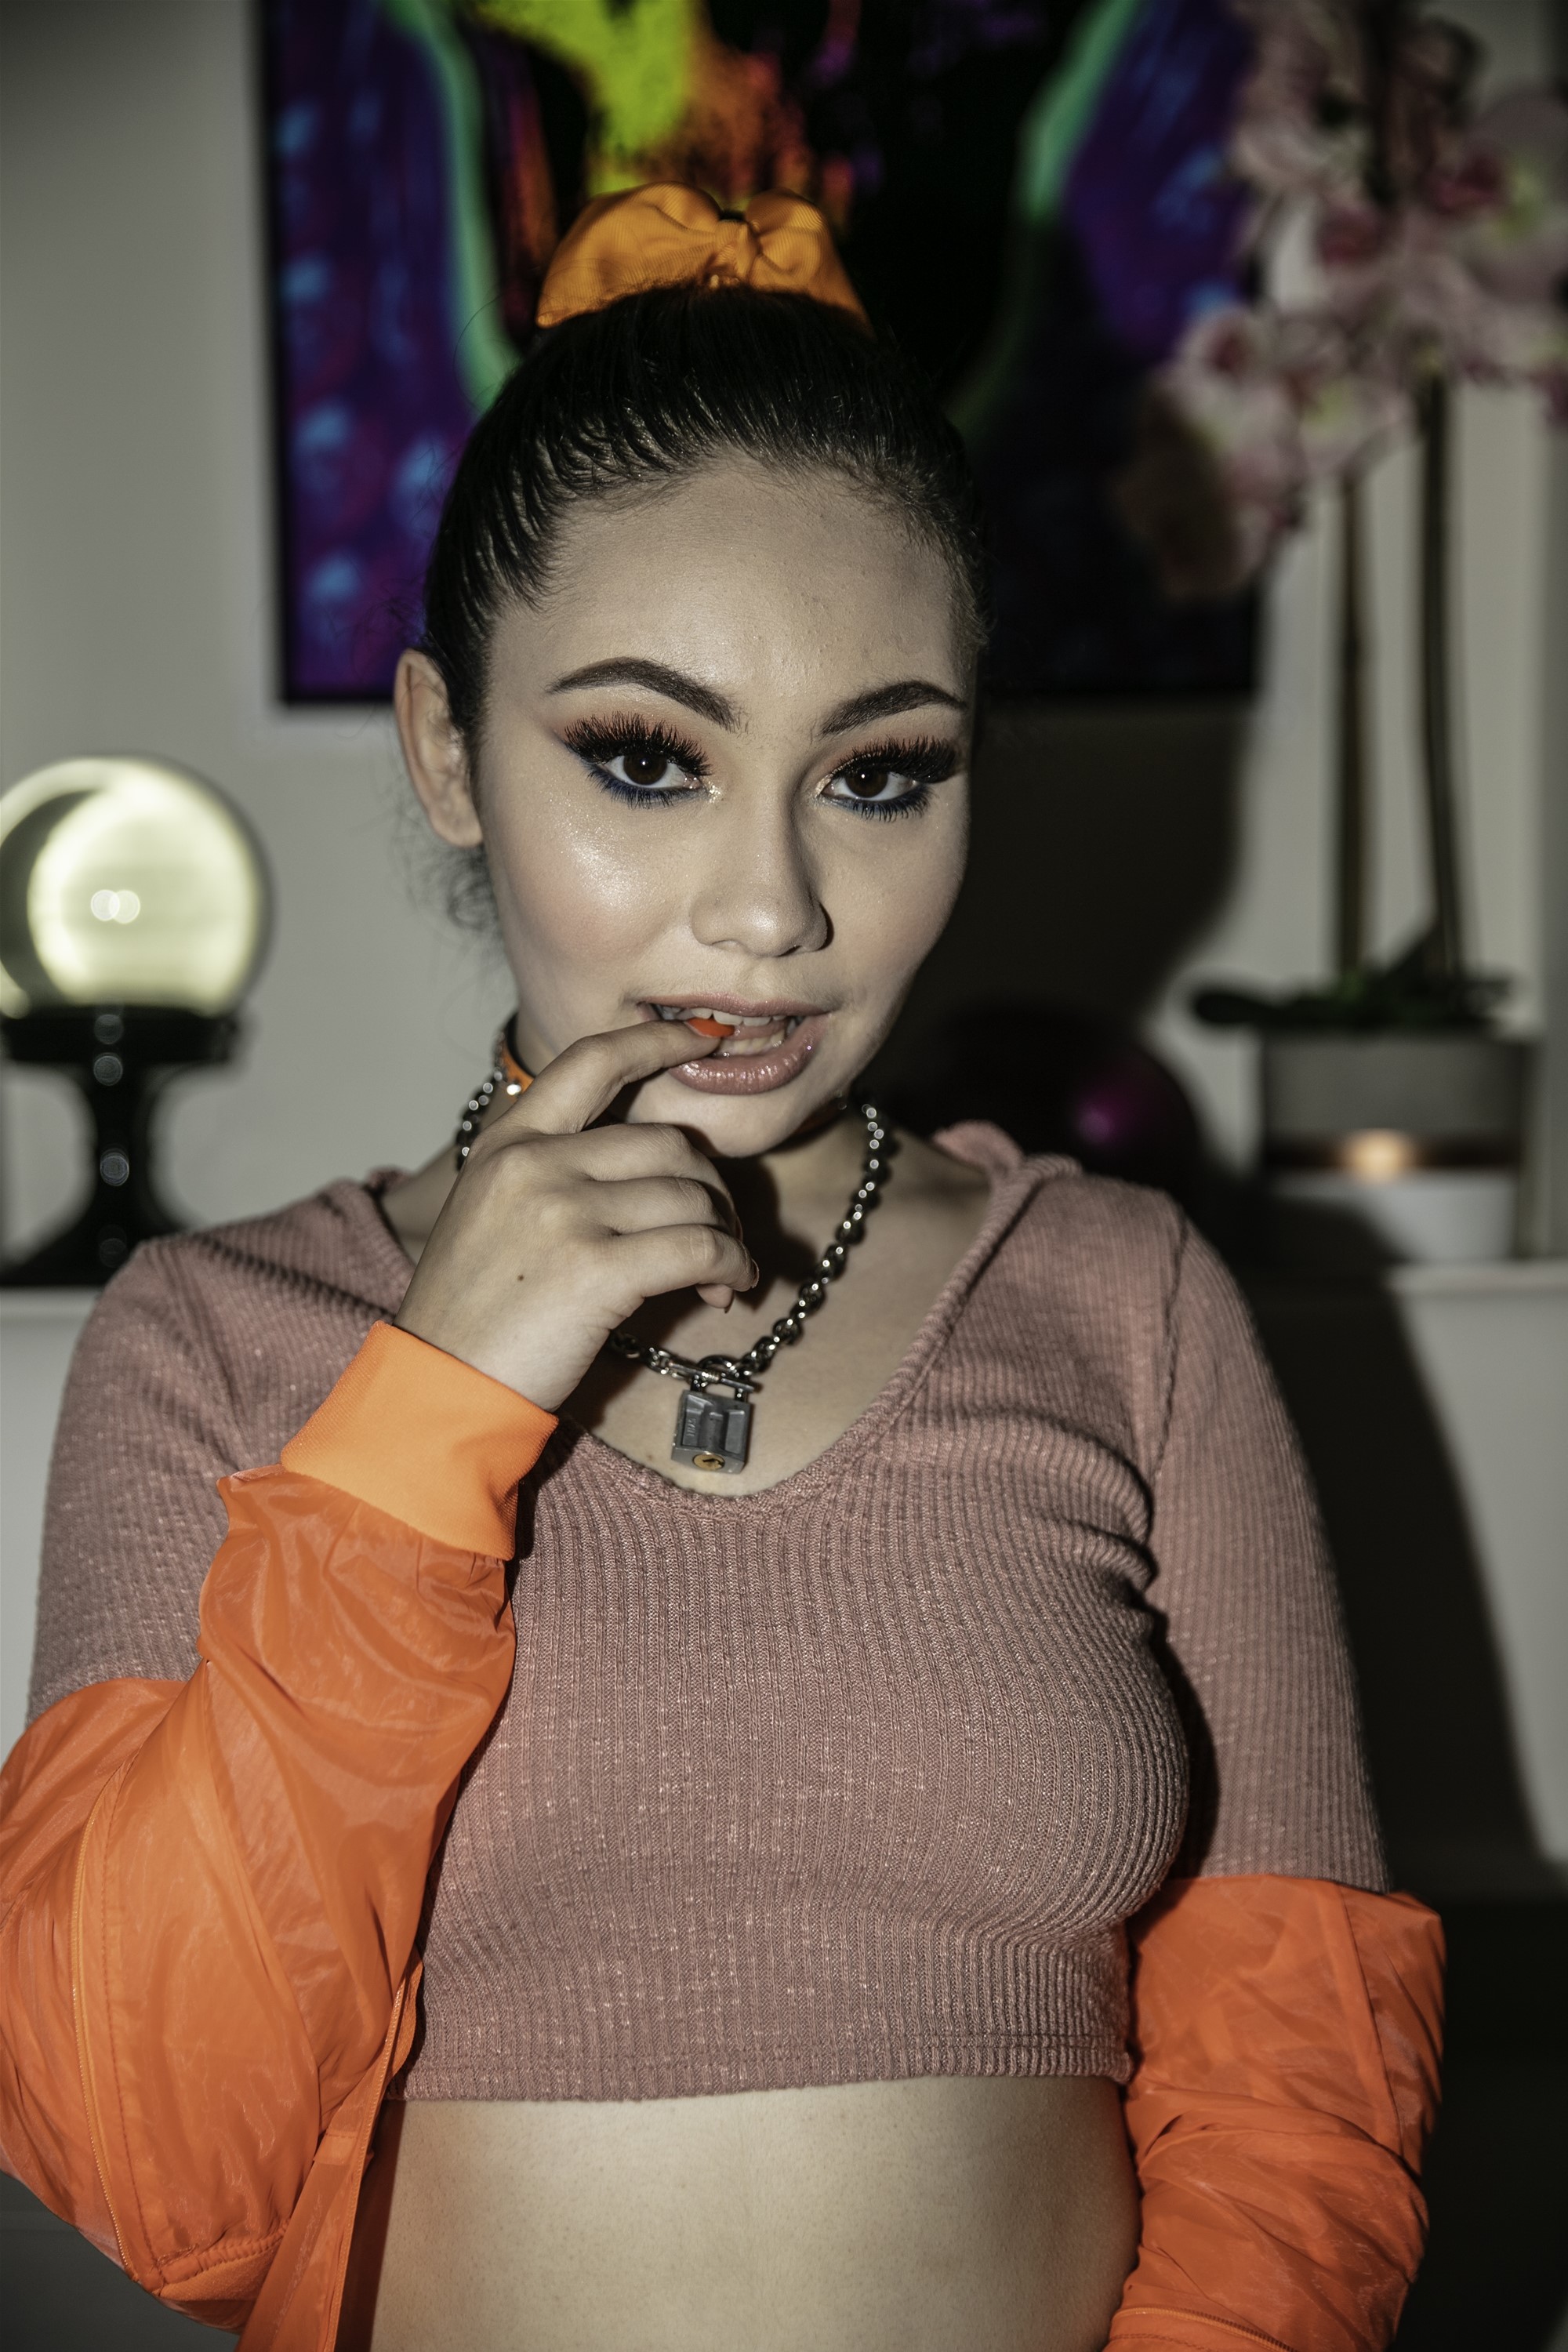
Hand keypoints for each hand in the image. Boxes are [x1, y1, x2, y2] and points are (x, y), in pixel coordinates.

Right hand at [395, 1021, 757, 1409]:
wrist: (442, 1383)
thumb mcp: (493, 1211)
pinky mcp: (595, 1268)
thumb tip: (653, 1158)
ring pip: (691, 1196)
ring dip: (724, 1236)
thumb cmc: (476, 1310)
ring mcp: (564, 1212)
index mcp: (510, 1142)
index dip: (655, 1041)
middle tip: (718, 1233)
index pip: (592, 1061)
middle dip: (711, 1188)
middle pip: (667, 1142)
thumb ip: (553, 1169)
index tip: (700, 1038)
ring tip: (722, 1274)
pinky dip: (730, 1265)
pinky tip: (727, 1287)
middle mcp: (535, 1164)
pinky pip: (699, 1247)